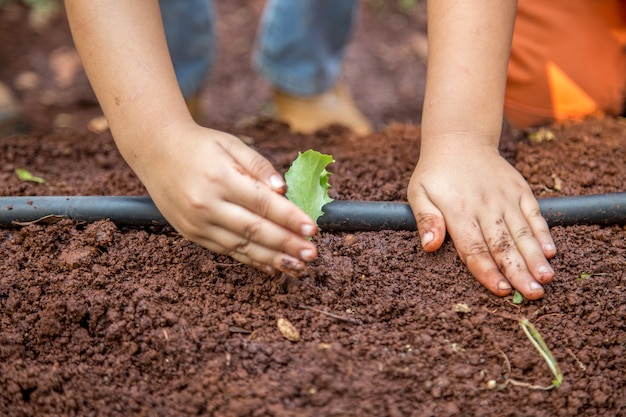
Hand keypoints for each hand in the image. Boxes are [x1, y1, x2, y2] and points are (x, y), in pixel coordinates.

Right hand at [135, 122, 317, 275]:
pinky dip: (251, 260)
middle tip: (312, 255)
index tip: (313, 229)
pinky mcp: (192, 234)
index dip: (289, 218)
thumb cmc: (200, 145)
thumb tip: (283, 190)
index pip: (262, 203)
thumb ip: (259, 166)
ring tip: (298, 267)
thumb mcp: (231, 144)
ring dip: (272, 259)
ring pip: (241, 247)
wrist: (155, 151)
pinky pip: (226, 251)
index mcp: (220, 178)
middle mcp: (207, 204)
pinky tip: (271, 266)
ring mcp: (197, 223)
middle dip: (286, 244)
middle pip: (254, 230)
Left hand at [408, 135, 555, 299]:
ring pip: (522, 232)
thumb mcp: (419, 192)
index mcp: (458, 211)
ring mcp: (505, 198)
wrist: (460, 139)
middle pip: (502, 244)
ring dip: (535, 257)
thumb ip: (426, 219)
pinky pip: (533, 213)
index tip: (501, 290)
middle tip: (534, 294)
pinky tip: (551, 252)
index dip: (488, 271)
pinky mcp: (520, 190)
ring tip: (546, 279)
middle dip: (519, 271)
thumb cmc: (436, 174)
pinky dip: (543, 232)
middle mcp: (485, 206)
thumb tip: (429, 246)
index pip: (474, 248)